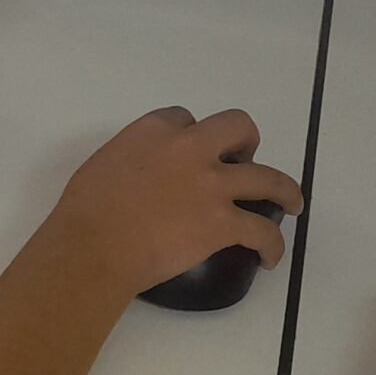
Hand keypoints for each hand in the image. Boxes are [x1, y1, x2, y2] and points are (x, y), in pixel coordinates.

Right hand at [43, 108, 302, 298]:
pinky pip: (262, 231)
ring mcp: (212, 185)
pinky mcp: (223, 222)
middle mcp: (190, 148)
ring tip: (291, 203)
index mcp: (155, 130)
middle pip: (237, 127)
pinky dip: (271, 245)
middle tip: (245, 161)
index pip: (184, 117)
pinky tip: (269, 257)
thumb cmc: (84, 211)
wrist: (93, 246)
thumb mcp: (104, 163)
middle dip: (246, 141)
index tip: (191, 152)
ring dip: (285, 190)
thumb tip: (140, 173)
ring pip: (269, 178)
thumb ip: (131, 158)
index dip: (192, 134)